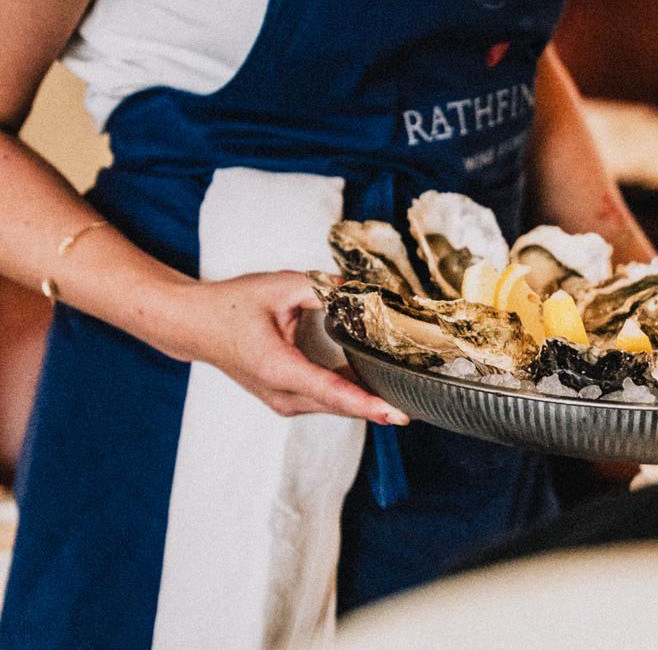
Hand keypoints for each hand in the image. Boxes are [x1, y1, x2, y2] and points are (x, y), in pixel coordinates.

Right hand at [162, 271, 408, 424]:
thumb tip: (361, 289)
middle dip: (379, 404)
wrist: (194, 325)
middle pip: (341, 404)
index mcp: (279, 369)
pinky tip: (376, 386)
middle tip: (419, 400)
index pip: (333, 392)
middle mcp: (282, 395)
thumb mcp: (280, 286)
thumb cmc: (232, 305)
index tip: (398, 415)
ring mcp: (282, 402)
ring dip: (367, 400)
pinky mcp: (285, 399)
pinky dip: (351, 394)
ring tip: (406, 394)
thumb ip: (323, 287)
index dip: (368, 404)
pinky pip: (326, 399)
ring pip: (335, 404)